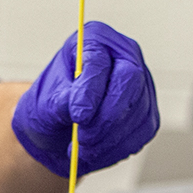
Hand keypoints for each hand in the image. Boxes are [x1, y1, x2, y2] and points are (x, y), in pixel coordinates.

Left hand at [11, 21, 159, 177]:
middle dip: (106, 116)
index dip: (91, 89)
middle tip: (83, 138)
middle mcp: (124, 56)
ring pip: (138, 111)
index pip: (100, 60)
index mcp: (95, 40)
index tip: (78, 115)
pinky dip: (118, 148)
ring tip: (82, 150)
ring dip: (109, 138)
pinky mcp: (148, 113)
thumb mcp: (44, 102)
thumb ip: (60, 102)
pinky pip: (142, 133)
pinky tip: (96, 152)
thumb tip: (82, 110)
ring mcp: (142, 84)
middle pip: (130, 82)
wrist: (58, 128)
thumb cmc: (51, 106)